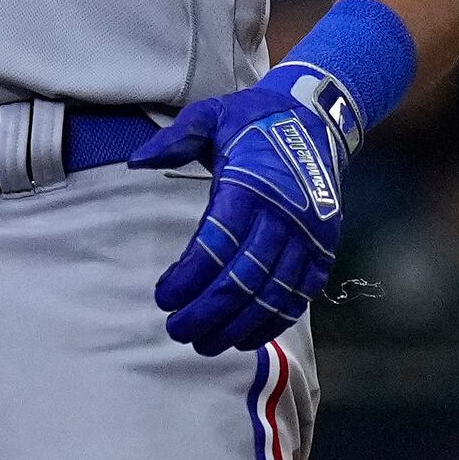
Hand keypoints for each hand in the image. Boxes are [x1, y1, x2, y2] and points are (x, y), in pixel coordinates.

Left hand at [130, 69, 358, 353]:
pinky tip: (247, 337)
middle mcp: (283, 216)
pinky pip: (299, 294)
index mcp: (250, 185)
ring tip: (205, 343)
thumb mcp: (210, 115)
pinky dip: (274, 320)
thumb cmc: (254, 120)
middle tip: (176, 330)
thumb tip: (135, 161)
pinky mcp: (323, 249)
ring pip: (273, 294)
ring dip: (238, 324)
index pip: (217, 243)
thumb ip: (174, 139)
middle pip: (244, 278)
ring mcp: (308, 237)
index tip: (163, 297)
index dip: (190, 276)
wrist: (316, 119)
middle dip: (208, 310)